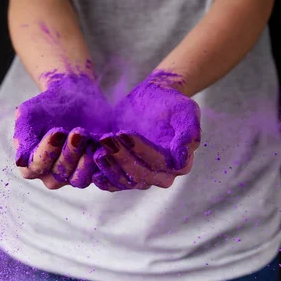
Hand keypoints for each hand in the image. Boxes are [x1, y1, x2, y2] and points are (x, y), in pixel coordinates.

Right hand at [13, 73, 111, 188]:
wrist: (73, 94)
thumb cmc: (46, 105)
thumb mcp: (28, 115)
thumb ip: (23, 137)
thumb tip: (20, 161)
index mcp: (31, 164)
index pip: (36, 167)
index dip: (47, 152)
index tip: (57, 131)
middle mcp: (51, 174)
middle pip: (59, 175)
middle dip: (70, 153)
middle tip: (78, 131)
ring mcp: (73, 174)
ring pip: (79, 179)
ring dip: (85, 160)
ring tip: (90, 137)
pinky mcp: (94, 169)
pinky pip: (100, 175)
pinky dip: (103, 161)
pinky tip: (105, 143)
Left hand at [94, 71, 200, 190]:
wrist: (153, 98)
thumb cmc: (172, 102)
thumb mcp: (186, 111)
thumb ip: (189, 134)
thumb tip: (181, 161)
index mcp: (181, 163)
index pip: (160, 164)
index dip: (141, 151)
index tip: (124, 133)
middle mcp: (162, 175)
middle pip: (140, 176)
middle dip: (121, 158)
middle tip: (107, 138)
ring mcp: (142, 174)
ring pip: (125, 181)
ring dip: (109, 167)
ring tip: (98, 148)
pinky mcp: (124, 171)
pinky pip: (112, 182)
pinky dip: (102, 176)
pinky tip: (91, 163)